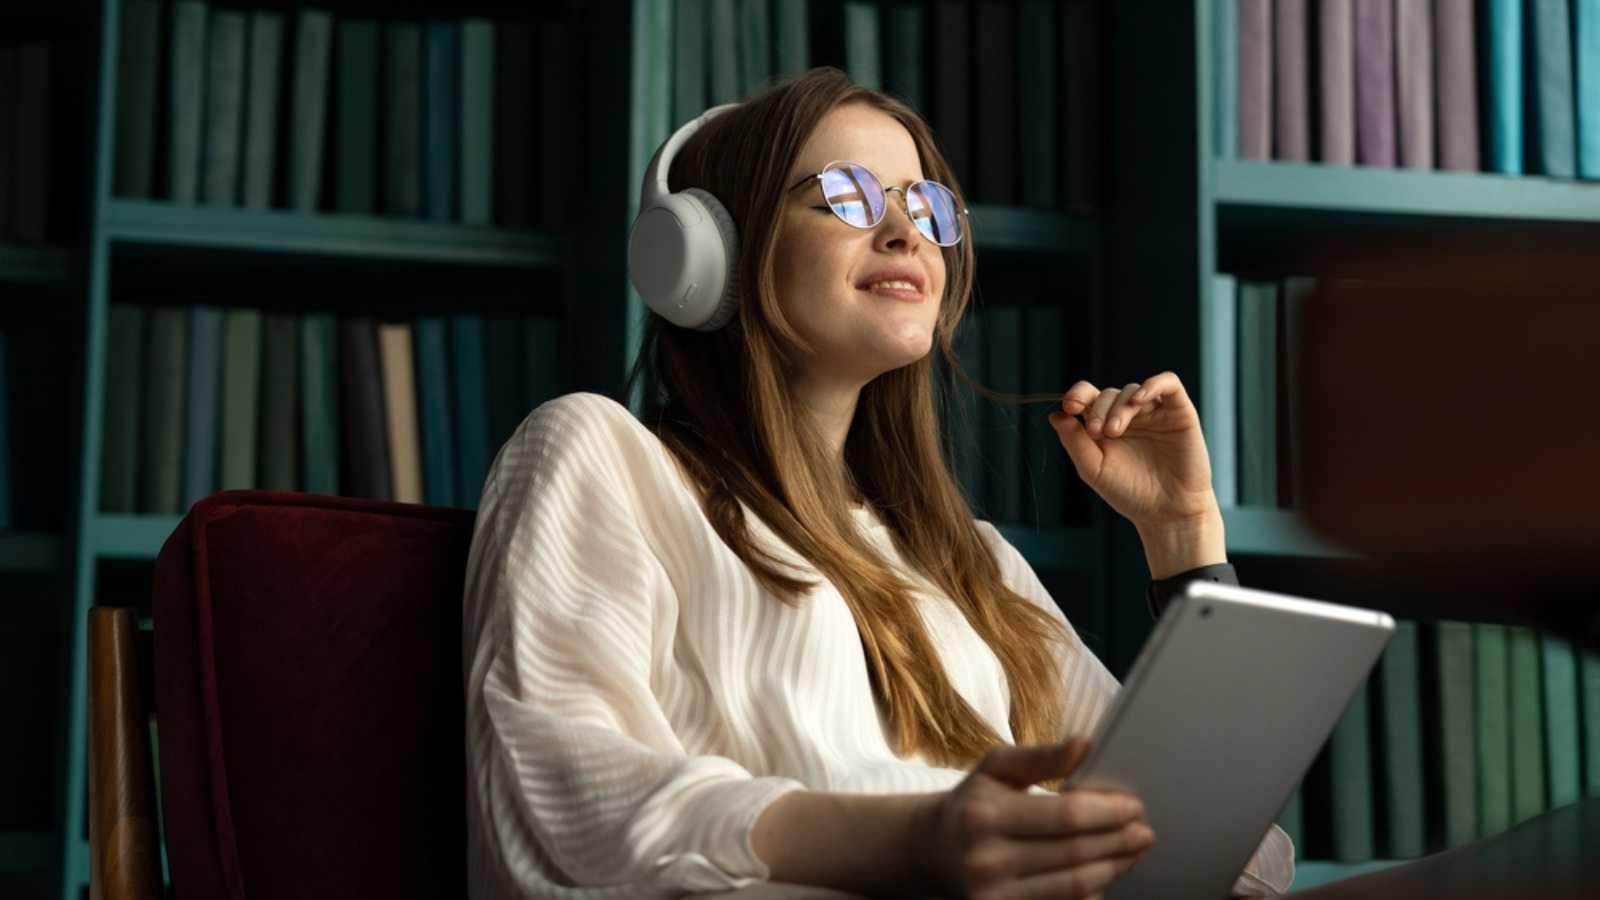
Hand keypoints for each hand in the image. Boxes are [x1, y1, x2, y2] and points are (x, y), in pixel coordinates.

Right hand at [914, 739, 1155, 899]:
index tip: (1133, 806)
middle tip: (1144, 832)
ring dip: (1113, 868)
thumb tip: (1084, 745)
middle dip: (1119, 842)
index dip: (1107, 812)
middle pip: (1075, 855)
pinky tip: (1104, 874)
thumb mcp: (995, 768)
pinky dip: (1090, 892)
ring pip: (1073, 887)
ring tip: (1132, 852)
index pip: (1064, 816)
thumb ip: (1040, 756)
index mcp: (985, 816)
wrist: (930, 851)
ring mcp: (993, 896)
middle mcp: (987, 861)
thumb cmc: (972, 804)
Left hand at [1047, 371, 1217, 528]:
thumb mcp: (1094, 469)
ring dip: (1119, 407)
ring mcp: (1153, 412)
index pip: (1088, 396)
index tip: (1070, 407)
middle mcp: (1128, 415)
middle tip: (1096, 432)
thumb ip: (1074, 442)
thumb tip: (1054, 415)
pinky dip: (1152, 385)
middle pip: (1107, 394)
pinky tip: (1138, 400)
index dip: (1077, 395)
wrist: (1166, 511)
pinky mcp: (1179, 411)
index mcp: (1104, 425)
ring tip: (1114, 431)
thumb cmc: (1129, 492)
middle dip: (1097, 409)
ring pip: (1131, 390)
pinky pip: (1168, 383)